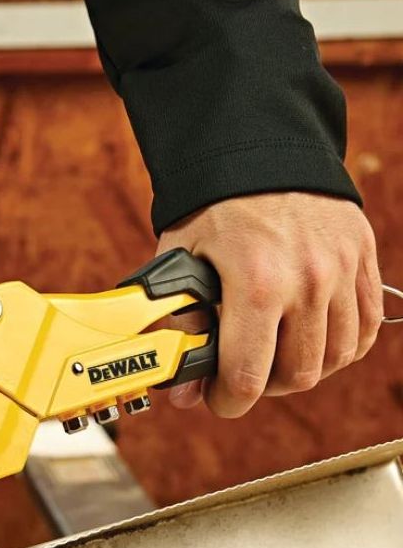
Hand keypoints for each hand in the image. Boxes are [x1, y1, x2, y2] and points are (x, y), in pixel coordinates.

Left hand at [157, 192, 382, 416]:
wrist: (257, 146)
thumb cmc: (212, 206)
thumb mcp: (180, 261)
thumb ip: (182, 327)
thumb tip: (184, 390)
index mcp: (256, 283)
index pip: (249, 377)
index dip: (229, 401)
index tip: (219, 400)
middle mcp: (308, 280)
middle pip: (298, 375)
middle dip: (263, 386)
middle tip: (243, 373)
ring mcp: (342, 269)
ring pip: (336, 358)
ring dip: (303, 369)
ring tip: (275, 356)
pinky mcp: (362, 257)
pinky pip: (367, 327)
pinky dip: (342, 346)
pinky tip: (313, 339)